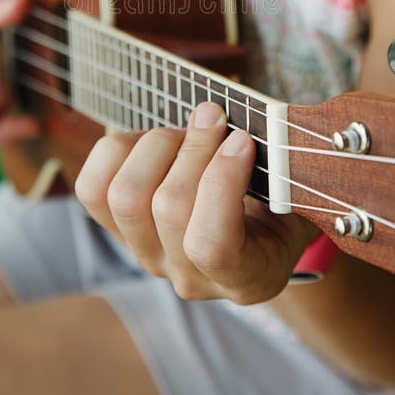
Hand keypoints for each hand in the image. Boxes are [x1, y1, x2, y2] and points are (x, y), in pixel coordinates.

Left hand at [75, 101, 314, 303]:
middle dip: (193, 147)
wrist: (254, 222)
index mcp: (248, 278)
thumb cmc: (282, 201)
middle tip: (216, 117)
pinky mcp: (116, 230)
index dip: (221, 181)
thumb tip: (244, 130)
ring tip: (188, 130)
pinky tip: (154, 141)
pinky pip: (94, 187)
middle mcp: (190, 277)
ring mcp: (148, 256)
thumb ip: (285, 172)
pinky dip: (120, 150)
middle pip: (167, 208)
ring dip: (158, 145)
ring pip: (126, 196)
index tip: (243, 139)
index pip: (210, 244)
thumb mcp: (300, 195)